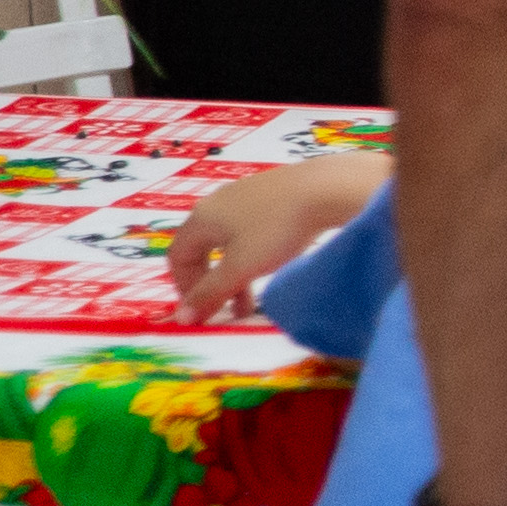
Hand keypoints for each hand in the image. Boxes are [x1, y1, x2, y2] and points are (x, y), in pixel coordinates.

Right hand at [169, 145, 386, 323]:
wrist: (328, 187)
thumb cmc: (278, 228)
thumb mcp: (241, 267)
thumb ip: (211, 293)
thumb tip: (182, 317)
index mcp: (202, 217)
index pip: (178, 256)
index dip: (185, 288)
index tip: (200, 312)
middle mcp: (219, 201)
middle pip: (203, 248)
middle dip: (212, 283)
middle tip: (225, 310)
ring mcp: (247, 193)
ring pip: (230, 241)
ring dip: (235, 273)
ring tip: (252, 301)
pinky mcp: (274, 191)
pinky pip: (252, 229)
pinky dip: (254, 253)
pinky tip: (275, 263)